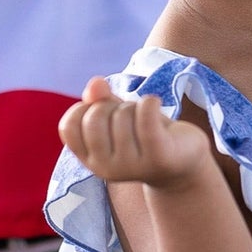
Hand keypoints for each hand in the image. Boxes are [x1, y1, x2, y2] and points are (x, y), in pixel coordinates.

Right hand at [58, 77, 213, 191]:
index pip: (69, 126)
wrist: (183, 164)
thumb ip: (100, 100)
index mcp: (91, 160)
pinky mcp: (159, 157)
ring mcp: (132, 166)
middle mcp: (106, 168)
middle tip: (129, 115)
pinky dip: (150, 102)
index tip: (103, 111)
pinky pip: (146, 118)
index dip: (84, 108)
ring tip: (148, 120)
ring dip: (136, 107)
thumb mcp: (117, 117)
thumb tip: (96, 83)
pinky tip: (156, 104)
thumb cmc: (144, 137)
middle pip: (94, 117)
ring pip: (122, 115)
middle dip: (112, 105)